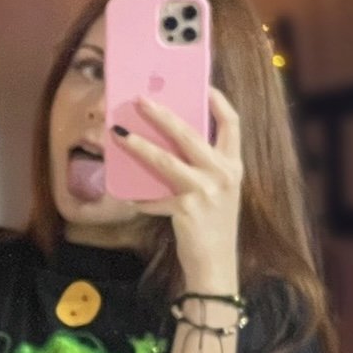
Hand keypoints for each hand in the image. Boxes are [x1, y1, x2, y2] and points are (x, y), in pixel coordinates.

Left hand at [112, 87, 241, 290]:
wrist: (216, 267)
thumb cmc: (213, 229)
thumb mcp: (217, 193)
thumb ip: (203, 168)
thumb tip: (170, 145)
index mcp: (233, 165)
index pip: (232, 122)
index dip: (217, 100)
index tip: (202, 85)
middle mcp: (223, 173)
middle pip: (190, 132)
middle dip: (162, 113)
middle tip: (140, 99)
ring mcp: (206, 190)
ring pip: (166, 159)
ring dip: (139, 145)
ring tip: (119, 134)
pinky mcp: (187, 208)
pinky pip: (156, 198)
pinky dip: (143, 199)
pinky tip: (131, 198)